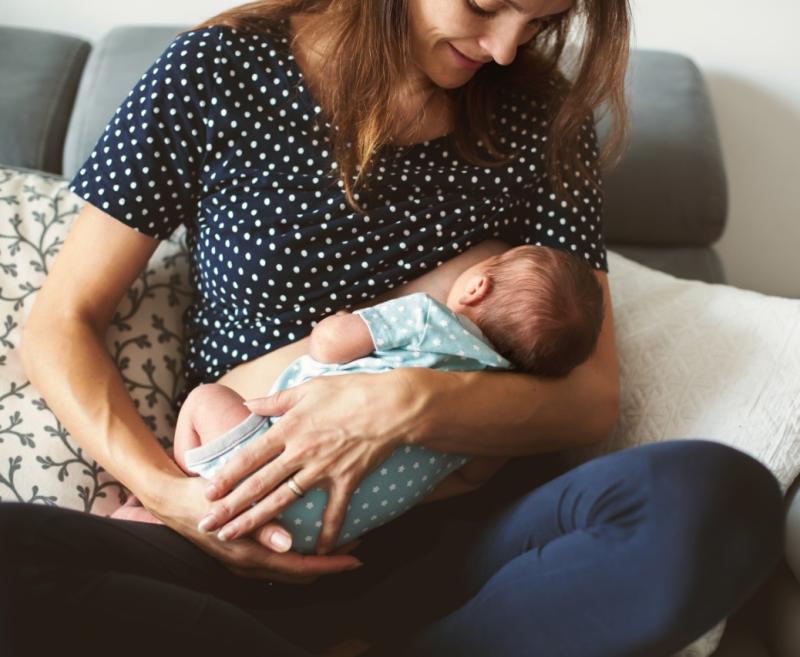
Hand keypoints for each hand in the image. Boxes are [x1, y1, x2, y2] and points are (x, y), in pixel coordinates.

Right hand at [146, 474, 364, 584]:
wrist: (170, 500)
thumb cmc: (201, 497)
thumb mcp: (229, 507)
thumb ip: (260, 526)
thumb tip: (290, 543)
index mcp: (250, 555)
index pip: (302, 567)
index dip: (332, 565)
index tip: (357, 558)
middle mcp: (250, 565)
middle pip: (301, 572)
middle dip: (331, 563)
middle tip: (357, 546)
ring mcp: (246, 562)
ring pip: (292, 568)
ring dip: (318, 558)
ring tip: (341, 541)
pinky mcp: (243, 552)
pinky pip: (280, 561)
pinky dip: (300, 553)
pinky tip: (310, 536)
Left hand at [197, 369, 423, 554]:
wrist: (391, 404)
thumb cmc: (351, 390)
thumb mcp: (309, 388)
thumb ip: (275, 400)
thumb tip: (248, 404)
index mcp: (289, 429)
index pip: (249, 457)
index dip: (226, 476)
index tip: (207, 493)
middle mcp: (301, 452)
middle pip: (259, 484)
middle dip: (231, 508)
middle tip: (209, 526)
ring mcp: (323, 469)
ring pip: (284, 501)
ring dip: (258, 521)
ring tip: (236, 536)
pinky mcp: (347, 480)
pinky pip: (335, 511)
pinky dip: (328, 532)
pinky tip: (318, 550)